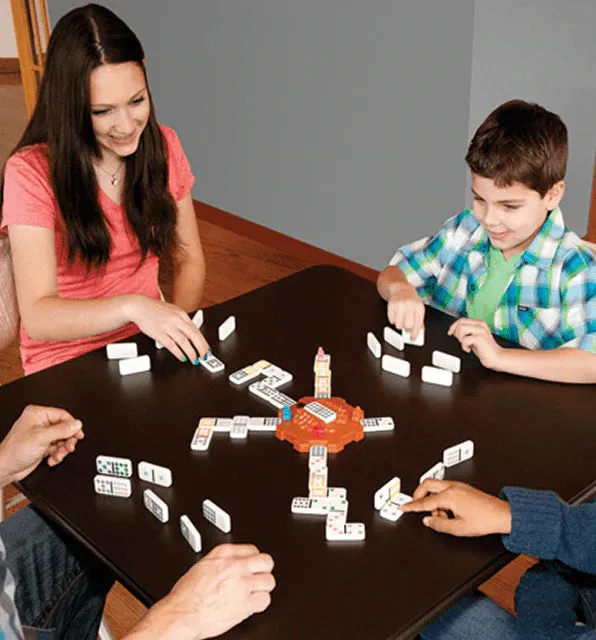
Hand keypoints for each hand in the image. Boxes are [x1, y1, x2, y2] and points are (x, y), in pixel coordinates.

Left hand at [0, 405, 83, 485]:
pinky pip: (57, 447)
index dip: (72, 426)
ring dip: (62, 450)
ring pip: (62, 439)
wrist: (6, 469)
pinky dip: (57, 454)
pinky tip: (52, 458)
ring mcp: (41, 434)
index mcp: (37, 414)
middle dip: (67, 440)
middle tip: (68, 447)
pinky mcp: (42, 445)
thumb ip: (61, 430)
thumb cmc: (14, 451)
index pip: (63, 415)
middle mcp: (40, 422)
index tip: (78, 434)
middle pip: (64, 428)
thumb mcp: (41, 437)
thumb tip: (76, 424)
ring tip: (57, 455)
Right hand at [125, 295, 209, 363]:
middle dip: (201, 348)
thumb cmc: (155, 310)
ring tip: (194, 359)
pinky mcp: (158, 333)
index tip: (207, 349)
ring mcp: (167, 326)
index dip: (203, 342)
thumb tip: (192, 335)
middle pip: (193, 336)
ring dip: (191, 352)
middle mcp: (176, 320)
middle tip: (204, 356)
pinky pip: (171, 345)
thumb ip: (182, 322)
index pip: (197, 330)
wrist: (139, 306)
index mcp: (181, 314)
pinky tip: (182, 357)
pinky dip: (178, 353)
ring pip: (184, 342)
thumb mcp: (173, 312)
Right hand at [128, 544, 274, 639]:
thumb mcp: (202, 565)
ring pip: (269, 581)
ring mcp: (242, 585)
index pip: (253, 549)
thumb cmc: (186, 594)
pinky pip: (264, 600)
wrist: (182, 614)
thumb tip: (234, 562)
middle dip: (263, 570)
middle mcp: (235, 566)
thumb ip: (222, 560)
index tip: (252, 565)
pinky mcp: (245, 604)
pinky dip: (260, 603)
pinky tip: (252, 603)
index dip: (253, 560)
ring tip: (255, 591)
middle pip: (266, 562)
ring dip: (263, 587)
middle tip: (259, 577)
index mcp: (223, 554)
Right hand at [387, 283, 424, 339]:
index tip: (412, 338)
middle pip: (408, 326)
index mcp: (419, 307)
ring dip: (399, 324)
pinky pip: (391, 320)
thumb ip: (419, 321)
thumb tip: (417, 334)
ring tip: (401, 318)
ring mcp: (400, 305)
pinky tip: (396, 314)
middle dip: (407, 329)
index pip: (418, 324)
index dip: (415, 333)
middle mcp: (410, 305)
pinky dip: (393, 320)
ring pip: (398, 325)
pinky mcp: (391, 305)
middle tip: (406, 326)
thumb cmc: (411, 301)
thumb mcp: (418, 309)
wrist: (401, 289)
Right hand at [400, 479, 511, 536]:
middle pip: (427, 485)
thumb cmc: (485, 520)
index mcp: (449, 496)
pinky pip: (445, 488)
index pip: (425, 501)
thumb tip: (427, 520)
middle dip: (419, 495)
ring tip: (442, 516)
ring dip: (432, 499)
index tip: (403, 507)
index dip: (412, 506)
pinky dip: (441, 498)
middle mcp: (452, 487)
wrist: (503, 515)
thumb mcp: (459, 529)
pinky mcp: (463, 487)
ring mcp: (458, 485)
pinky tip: (449, 511)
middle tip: (417, 506)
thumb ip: (439, 525)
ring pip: (436, 486)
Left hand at [448, 318, 502, 368]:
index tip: (450, 333)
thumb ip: (466, 332)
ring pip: (461, 328)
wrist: (496, 358)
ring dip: (460, 338)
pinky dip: (464, 346)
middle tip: (462, 341)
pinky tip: (469, 349)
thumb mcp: (474, 337)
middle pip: (460, 322)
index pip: (461, 320)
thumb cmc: (485, 350)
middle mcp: (480, 325)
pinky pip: (465, 339)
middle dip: (457, 333)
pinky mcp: (480, 338)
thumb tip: (453, 330)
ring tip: (466, 345)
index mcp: (479, 323)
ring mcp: (481, 331)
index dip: (453, 326)